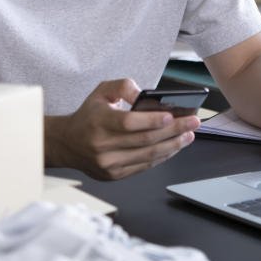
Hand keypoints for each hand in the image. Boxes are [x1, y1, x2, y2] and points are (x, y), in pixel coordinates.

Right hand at [45, 79, 200, 179]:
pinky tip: (174, 147)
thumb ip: (123, 86)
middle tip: (193, 122)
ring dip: (173, 145)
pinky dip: (162, 156)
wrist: (67, 143)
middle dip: (174, 131)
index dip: (151, 121)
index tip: (171, 116)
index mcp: (98, 122)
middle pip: (144, 140)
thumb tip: (143, 93)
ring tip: (189, 135)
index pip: (128, 123)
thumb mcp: (101, 91)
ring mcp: (108, 164)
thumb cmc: (89, 114)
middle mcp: (102, 146)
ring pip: (148, 155)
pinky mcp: (114, 175)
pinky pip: (144, 166)